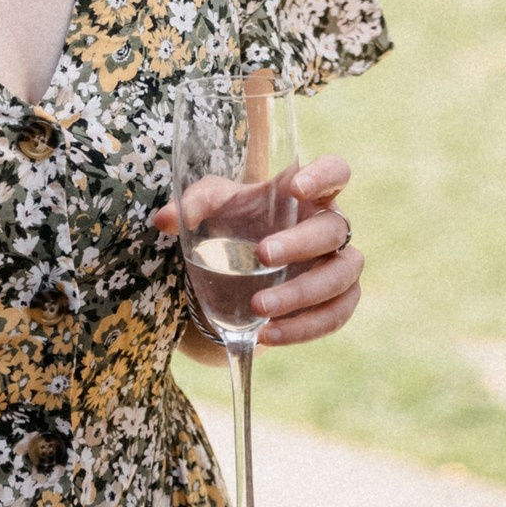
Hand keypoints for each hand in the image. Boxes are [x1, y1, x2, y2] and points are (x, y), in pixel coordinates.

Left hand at [152, 154, 361, 347]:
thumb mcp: (211, 209)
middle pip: (335, 229)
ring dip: (303, 294)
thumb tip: (165, 220)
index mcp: (306, 195)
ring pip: (341, 278)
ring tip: (260, 308)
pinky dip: (304, 328)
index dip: (324, 175)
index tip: (296, 188)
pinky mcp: (336, 302)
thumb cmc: (233, 225)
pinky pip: (334, 317)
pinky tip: (268, 335)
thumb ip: (192, 206)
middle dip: (300, 244)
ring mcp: (338, 266)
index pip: (335, 171)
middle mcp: (330, 227)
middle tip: (262, 256)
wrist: (237, 273)